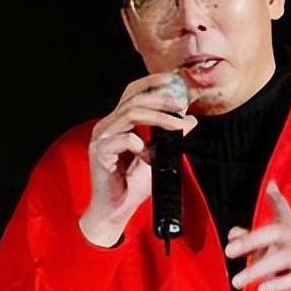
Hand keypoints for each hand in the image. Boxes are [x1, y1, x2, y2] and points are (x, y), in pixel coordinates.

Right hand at [79, 73, 197, 246]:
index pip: (133, 93)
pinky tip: (148, 156)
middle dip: (160, 100)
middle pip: (133, 100)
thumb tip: (191, 120)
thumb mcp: (158, 157)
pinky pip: (121, 139)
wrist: (115, 210)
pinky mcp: (99, 153)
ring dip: (157, 118)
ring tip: (177, 126)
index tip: (173, 80)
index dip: (152, 83)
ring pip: (129, 115)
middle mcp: (107, 126)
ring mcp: (101, 138)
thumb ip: (171, 139)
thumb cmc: (132, 184)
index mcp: (118, 123)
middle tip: (181, 105)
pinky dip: (138, 144)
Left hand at [225, 181, 290, 290]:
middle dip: (252, 239)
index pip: (285, 213)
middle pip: (278, 231)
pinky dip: (276, 284)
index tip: (270, 186)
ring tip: (236, 281)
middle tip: (228, 252)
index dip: (278, 200)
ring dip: (257, 268)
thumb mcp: (272, 259)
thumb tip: (232, 234)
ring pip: (283, 257)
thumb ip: (254, 246)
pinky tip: (260, 289)